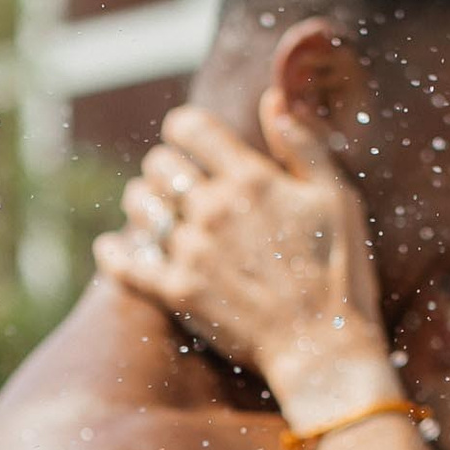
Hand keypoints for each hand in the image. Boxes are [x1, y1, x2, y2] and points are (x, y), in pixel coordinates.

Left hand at [95, 87, 394, 426]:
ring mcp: (190, 251)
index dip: (184, 127)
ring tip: (152, 209)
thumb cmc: (339, 273)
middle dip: (164, 165)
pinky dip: (114, 253)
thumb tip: (273, 100)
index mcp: (250, 179)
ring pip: (140, 207)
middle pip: (160, 165)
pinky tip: (110, 248)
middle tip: (173, 179)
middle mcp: (213, 208)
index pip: (191, 128)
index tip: (187, 138)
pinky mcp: (176, 292)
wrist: (323, 349)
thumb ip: (303, 145)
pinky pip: (127, 264)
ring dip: (143, 202)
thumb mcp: (336, 198)